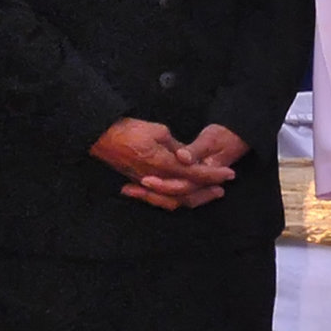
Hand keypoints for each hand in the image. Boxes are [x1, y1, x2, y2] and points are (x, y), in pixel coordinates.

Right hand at [92, 116, 234, 211]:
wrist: (101, 136)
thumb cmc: (129, 130)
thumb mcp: (159, 132)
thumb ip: (176, 147)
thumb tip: (189, 157)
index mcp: (163, 164)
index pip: (195, 173)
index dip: (213, 175)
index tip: (229, 175)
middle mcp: (157, 179)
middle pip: (187, 194)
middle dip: (206, 193)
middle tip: (221, 190)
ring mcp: (147, 184)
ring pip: (173, 200)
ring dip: (192, 199)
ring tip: (206, 195)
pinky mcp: (139, 184)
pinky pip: (160, 199)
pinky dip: (173, 200)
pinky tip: (181, 200)